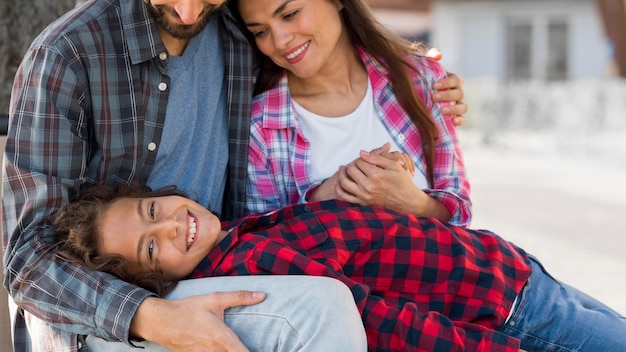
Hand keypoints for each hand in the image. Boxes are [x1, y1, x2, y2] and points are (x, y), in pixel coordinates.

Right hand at [131, 291, 265, 351]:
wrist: (160, 322)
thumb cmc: (188, 309)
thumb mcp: (214, 299)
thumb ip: (239, 297)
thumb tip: (262, 295)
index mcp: (221, 338)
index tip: (267, 350)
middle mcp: (213, 351)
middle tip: (246, 346)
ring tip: (236, 346)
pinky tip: (221, 348)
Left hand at [334, 144, 421, 213]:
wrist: (407, 201)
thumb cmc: (402, 182)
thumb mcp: (393, 165)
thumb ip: (377, 157)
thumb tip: (361, 152)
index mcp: (376, 175)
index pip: (360, 161)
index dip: (361, 158)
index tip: (366, 159)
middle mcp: (368, 186)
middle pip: (351, 170)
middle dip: (352, 164)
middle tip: (355, 163)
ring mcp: (364, 196)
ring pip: (344, 182)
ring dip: (341, 174)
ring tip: (342, 168)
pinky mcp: (362, 202)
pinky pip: (345, 197)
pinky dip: (339, 189)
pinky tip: (338, 182)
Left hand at [426, 48, 467, 126]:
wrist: (415, 100)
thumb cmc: (422, 81)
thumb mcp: (424, 69)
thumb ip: (430, 58)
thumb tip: (438, 55)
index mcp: (452, 81)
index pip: (457, 80)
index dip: (447, 82)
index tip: (434, 85)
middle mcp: (456, 93)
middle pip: (459, 94)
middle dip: (448, 96)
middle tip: (434, 97)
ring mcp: (457, 106)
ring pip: (463, 107)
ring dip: (453, 109)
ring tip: (441, 111)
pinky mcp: (454, 118)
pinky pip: (462, 119)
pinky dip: (459, 120)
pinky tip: (452, 121)